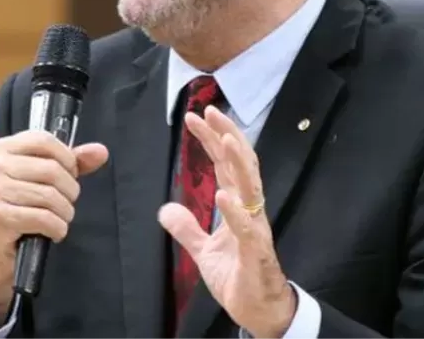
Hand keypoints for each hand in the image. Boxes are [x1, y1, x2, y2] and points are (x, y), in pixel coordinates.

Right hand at [0, 131, 108, 326]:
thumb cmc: (19, 209)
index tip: (70, 174)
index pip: (44, 140)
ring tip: (60, 218)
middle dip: (69, 190)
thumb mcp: (43, 179)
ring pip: (49, 195)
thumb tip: (99, 152)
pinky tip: (53, 231)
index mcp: (2, 149)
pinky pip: (43, 218)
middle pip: (51, 169)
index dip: (67, 158)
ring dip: (64, 212)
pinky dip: (57, 228)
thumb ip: (71, 162)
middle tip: (66, 202)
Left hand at [158, 107, 296, 338]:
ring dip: (238, 161)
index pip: (225, 164)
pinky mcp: (256, 251)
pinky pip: (247, 228)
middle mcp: (250, 209)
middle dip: (227, 135)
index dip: (211, 139)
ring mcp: (255, 228)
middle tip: (210, 111)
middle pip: (241, 164)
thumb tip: (165, 209)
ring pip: (250, 186)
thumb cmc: (237, 277)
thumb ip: (187, 228)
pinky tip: (223, 195)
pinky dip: (235, 211)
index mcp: (238, 205)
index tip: (195, 117)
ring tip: (224, 138)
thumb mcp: (204, 251)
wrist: (258, 311)